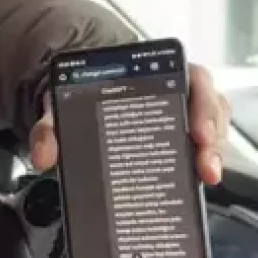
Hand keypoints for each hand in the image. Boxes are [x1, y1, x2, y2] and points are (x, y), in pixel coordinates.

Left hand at [28, 63, 231, 184]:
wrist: (80, 104)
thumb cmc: (83, 98)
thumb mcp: (63, 106)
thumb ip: (50, 127)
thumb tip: (44, 155)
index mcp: (155, 74)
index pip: (193, 78)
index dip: (201, 104)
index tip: (197, 133)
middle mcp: (176, 91)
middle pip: (210, 108)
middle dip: (212, 137)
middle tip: (204, 165)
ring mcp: (182, 116)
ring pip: (212, 129)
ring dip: (213, 154)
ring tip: (206, 177)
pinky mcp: (181, 140)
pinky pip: (202, 149)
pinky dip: (203, 164)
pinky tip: (199, 183)